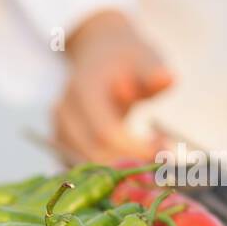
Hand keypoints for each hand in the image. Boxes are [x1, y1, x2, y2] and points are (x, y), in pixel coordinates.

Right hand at [54, 10, 173, 162]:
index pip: (105, 133)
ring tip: (153, 157)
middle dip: (131, 165)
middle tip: (164, 160)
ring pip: (88, 166)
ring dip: (122, 171)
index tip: (165, 149)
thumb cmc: (127, 57)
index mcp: (83, 90)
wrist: (99, 53)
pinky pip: (84, 168)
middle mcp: (65, 111)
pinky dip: (109, 172)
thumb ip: (153, 72)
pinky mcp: (63, 142)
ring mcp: (59, 128)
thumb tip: (167, 78)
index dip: (135, 148)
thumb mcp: (145, 58)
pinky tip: (134, 162)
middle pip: (95, 154)